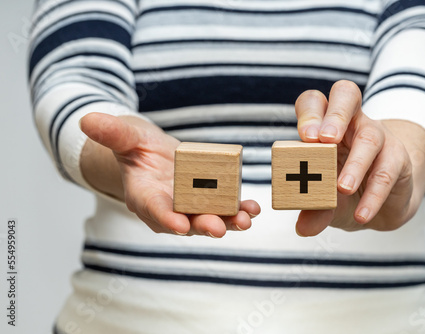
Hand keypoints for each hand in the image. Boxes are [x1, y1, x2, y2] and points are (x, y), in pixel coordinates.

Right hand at [79, 113, 259, 237]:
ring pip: (209, 218)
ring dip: (228, 221)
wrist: (153, 156)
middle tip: (218, 228)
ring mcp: (190, 206)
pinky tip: (253, 208)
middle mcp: (169, 207)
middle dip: (202, 225)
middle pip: (186, 220)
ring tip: (245, 219)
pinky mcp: (208, 200)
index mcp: (144, 196)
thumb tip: (87, 119)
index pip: (153, 209)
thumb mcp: (125, 137)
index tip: (179, 225)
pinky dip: (239, 209)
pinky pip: (224, 207)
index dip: (166, 218)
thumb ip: (112, 133)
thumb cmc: (136, 148)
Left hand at [294, 81, 424, 234]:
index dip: (309, 114)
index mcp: (323, 125)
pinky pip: (386, 171)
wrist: (381, 206)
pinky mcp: (397, 158)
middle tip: (324, 140)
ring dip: (355, 164)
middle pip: (346, 95)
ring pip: (369, 137)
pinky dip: (373, 195)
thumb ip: (314, 210)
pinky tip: (362, 213)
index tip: (305, 137)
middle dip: (335, 115)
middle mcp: (350, 123)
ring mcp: (376, 136)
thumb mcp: (325, 202)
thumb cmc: (343, 193)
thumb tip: (303, 228)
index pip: (314, 103)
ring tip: (342, 189)